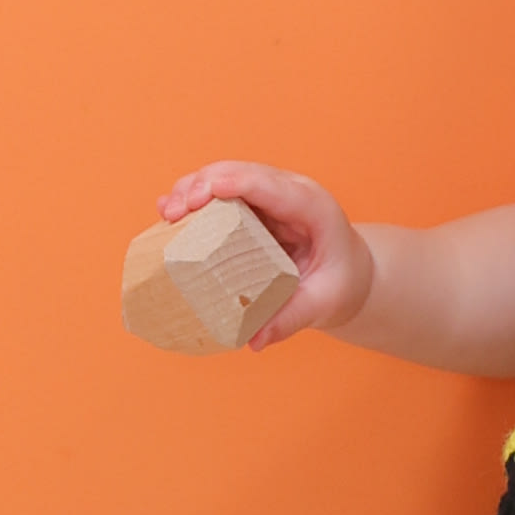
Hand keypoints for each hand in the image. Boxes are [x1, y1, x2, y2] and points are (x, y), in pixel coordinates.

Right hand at [154, 157, 372, 343]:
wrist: (348, 273)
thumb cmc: (340, 283)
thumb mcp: (324, 303)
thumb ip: (290, 319)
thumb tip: (253, 341)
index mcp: (312, 207)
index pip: (269, 185)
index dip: (233, 183)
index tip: (199, 197)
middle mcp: (288, 192)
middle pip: (239, 173)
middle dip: (201, 185)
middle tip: (173, 212)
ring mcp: (267, 196)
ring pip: (224, 177)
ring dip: (191, 189)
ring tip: (166, 213)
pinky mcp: (252, 207)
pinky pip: (221, 194)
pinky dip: (194, 200)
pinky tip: (169, 213)